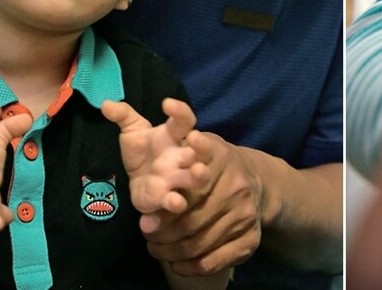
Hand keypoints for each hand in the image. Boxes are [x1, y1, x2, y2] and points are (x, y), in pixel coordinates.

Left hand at [102, 97, 207, 215]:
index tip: (167, 103)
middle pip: (202, 149)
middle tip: (195, 138)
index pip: (183, 120)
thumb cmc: (141, 150)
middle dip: (202, 145)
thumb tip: (106, 103)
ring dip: (200, 174)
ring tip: (197, 170)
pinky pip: (177, 202)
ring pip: (198, 177)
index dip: (179, 110)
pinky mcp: (167, 198)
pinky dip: (177, 203)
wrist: (136, 180)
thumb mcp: (132, 130)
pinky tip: (174, 202)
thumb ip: (122, 116)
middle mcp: (181, 157)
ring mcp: (178, 179)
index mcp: (173, 136)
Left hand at [138, 132, 262, 276]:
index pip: (199, 167)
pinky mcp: (249, 239)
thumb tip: (125, 113)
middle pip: (192, 216)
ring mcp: (245, 214)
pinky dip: (191, 266)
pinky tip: (177, 263)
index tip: (161, 195)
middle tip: (145, 231)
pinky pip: (215, 260)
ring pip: (199, 241)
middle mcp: (237, 186)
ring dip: (171, 250)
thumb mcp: (197, 142)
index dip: (185, 177)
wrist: (256, 181)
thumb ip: (172, 135)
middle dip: (163, 227)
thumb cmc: (213, 164)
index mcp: (221, 157)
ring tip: (154, 248)